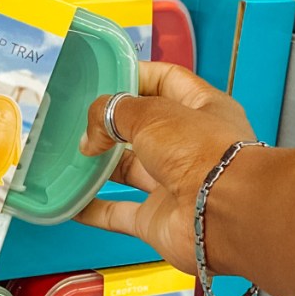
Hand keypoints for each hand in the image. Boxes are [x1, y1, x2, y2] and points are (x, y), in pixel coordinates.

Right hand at [75, 62, 255, 273]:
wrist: (222, 214)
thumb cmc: (202, 152)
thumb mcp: (152, 114)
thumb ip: (114, 113)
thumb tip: (91, 134)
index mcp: (202, 109)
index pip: (167, 81)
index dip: (137, 75)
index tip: (105, 76)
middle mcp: (190, 146)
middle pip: (145, 128)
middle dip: (114, 124)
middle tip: (82, 120)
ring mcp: (174, 184)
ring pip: (130, 170)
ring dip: (101, 163)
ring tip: (73, 153)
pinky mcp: (157, 219)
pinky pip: (118, 213)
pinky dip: (94, 208)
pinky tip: (72, 200)